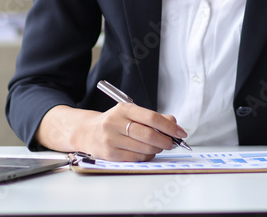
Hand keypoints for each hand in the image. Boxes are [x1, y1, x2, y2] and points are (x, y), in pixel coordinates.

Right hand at [35, 103, 187, 161]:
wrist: (86, 132)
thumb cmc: (114, 122)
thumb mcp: (131, 113)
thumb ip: (153, 117)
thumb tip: (173, 123)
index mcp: (124, 109)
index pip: (152, 118)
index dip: (169, 127)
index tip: (180, 132)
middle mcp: (115, 123)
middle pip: (149, 135)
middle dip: (165, 141)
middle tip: (172, 143)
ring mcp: (111, 139)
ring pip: (144, 149)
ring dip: (156, 150)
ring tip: (158, 147)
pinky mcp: (109, 154)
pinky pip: (135, 158)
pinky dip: (146, 157)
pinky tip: (146, 153)